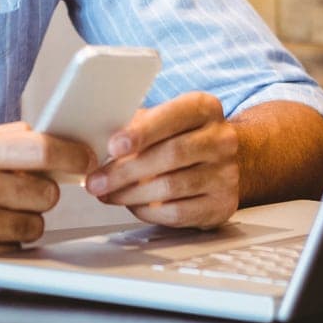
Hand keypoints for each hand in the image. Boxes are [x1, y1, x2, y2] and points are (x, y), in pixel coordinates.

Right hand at [0, 123, 93, 283]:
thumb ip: (3, 140)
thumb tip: (52, 135)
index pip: (42, 148)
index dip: (72, 154)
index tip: (85, 158)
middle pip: (47, 193)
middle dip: (39, 194)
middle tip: (14, 194)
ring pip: (35, 226)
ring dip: (23, 222)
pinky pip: (14, 251)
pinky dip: (4, 245)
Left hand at [83, 92, 238, 228]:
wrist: (218, 163)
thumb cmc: (179, 138)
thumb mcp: (161, 121)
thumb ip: (135, 126)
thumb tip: (96, 140)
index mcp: (204, 109)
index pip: (173, 117)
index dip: (142, 133)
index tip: (113, 146)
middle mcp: (221, 139)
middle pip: (171, 155)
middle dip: (125, 171)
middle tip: (96, 181)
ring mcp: (226, 174)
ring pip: (171, 187)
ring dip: (130, 194)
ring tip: (108, 194)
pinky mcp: (222, 205)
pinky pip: (177, 213)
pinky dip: (148, 211)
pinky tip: (132, 206)